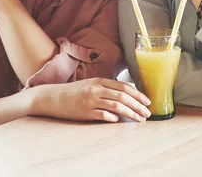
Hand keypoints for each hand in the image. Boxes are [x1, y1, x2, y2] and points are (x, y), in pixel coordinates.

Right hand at [27, 78, 151, 121]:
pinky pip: (102, 115)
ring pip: (116, 106)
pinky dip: (112, 117)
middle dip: (138, 105)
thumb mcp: (91, 85)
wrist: (53, 97)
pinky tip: (119, 120)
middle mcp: (96, 89)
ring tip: (139, 119)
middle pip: (123, 96)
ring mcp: (90, 100)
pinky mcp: (84, 112)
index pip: (123, 87)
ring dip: (131, 113)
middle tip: (148, 113)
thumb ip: (107, 89)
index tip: (147, 102)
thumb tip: (125, 96)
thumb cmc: (74, 92)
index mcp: (99, 81)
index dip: (138, 94)